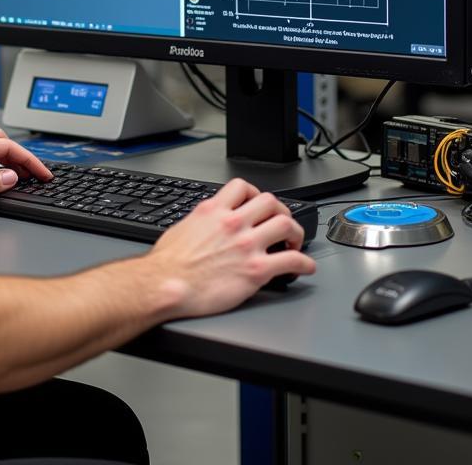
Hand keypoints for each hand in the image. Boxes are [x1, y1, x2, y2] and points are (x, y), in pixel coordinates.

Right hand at [147, 178, 315, 319]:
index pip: (242, 187)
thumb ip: (201, 222)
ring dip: (296, 233)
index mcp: (213, 210)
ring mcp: (247, 245)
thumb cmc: (168, 263)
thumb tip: (204, 225)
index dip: (255, 194)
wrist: (166, 284)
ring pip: (286, 224)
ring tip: (295, 243)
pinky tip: (305, 268)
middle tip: (282, 222)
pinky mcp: (256, 270)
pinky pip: (292, 261)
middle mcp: (233, 223)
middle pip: (271, 202)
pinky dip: (305, 263)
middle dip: (281, 211)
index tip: (258, 204)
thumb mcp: (183, 228)